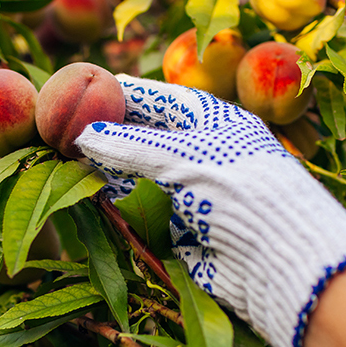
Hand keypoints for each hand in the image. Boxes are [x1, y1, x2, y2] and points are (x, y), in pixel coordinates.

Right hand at [76, 75, 345, 346]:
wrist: (280, 259)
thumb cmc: (241, 190)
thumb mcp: (182, 157)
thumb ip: (131, 146)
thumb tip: (83, 135)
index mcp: (215, 123)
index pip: (161, 101)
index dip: (124, 95)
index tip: (86, 87)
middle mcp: (203, 154)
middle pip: (145, 140)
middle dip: (109, 136)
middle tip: (65, 128)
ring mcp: (193, 193)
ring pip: (140, 177)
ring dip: (109, 172)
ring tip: (69, 161)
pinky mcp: (183, 231)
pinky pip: (144, 214)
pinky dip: (121, 207)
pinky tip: (94, 197)